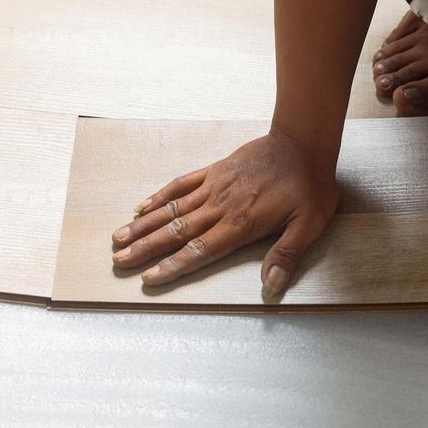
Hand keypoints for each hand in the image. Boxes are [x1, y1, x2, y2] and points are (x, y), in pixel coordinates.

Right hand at [111, 130, 338, 296]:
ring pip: (171, 209)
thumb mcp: (309, 224)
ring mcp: (213, 187)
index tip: (149, 279)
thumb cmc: (309, 185)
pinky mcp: (214, 171)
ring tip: (118, 238)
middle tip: (119, 261)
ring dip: (143, 225)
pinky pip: (180, 184)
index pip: (199, 251)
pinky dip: (159, 196)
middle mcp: (220, 206)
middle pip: (176, 231)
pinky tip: (141, 207)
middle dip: (145, 249)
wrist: (303, 141)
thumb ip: (286, 255)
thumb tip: (271, 287)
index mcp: (240, 224)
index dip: (172, 266)